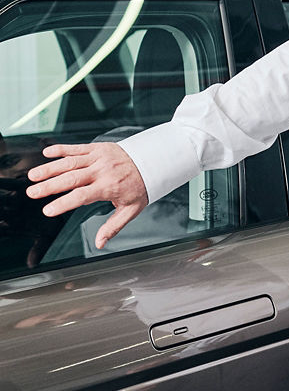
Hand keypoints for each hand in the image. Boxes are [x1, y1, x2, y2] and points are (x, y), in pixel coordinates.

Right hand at [26, 143, 148, 249]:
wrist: (155, 161)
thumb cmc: (141, 186)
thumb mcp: (132, 209)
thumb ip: (113, 226)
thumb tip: (99, 243)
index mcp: (109, 187)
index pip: (82, 196)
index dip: (64, 203)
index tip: (48, 210)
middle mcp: (102, 171)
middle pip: (71, 179)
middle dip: (49, 186)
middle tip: (32, 192)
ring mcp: (99, 158)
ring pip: (70, 162)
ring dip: (50, 168)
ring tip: (33, 175)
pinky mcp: (98, 148)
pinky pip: (77, 147)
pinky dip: (61, 149)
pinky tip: (46, 152)